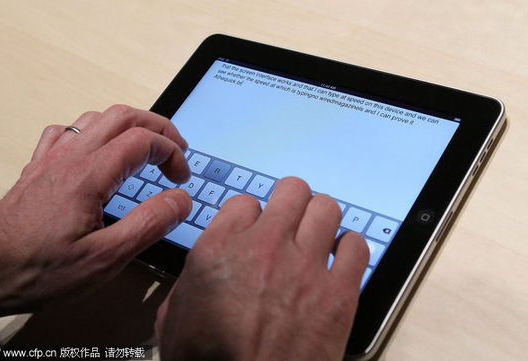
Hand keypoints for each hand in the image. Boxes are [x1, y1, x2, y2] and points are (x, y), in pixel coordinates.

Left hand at [0, 105, 190, 317]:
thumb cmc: (38, 270)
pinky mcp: (38, 168)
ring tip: (145, 148)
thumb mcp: (105, 258)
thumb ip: (149, 224)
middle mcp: (69, 158)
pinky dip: (94, 132)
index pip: (143, 140)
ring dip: (129, 126)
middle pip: (123, 116)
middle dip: (158, 128)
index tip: (181, 178)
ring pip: (96, 118)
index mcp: (88, 176)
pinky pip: (67, 131)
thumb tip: (180, 200)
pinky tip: (98, 152)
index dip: (172, 153)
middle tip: (176, 149)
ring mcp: (51, 159)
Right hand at [156, 177, 368, 360]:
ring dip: (321, 217)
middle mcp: (264, 247)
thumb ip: (193, 277)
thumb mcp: (174, 316)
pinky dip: (349, 247)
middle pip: (291, 190)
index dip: (250, 214)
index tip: (254, 227)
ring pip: (326, 208)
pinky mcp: (338, 294)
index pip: (244, 201)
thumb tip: (206, 267)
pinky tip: (340, 259)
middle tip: (290, 216)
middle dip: (290, 199)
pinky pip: (356, 247)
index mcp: (220, 248)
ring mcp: (305, 267)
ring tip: (317, 233)